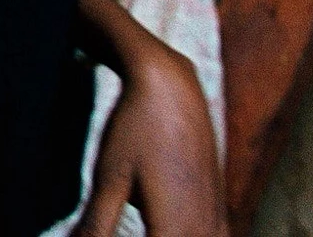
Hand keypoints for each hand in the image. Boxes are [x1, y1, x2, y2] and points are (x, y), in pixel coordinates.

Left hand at [73, 0, 227, 236]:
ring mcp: (215, 222)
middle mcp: (204, 232)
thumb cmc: (134, 132)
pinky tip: (176, 231)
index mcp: (175, 231)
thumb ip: (96, 226)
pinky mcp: (216, 211)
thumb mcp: (108, 179)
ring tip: (149, 227)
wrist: (171, 89)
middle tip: (119, 231)